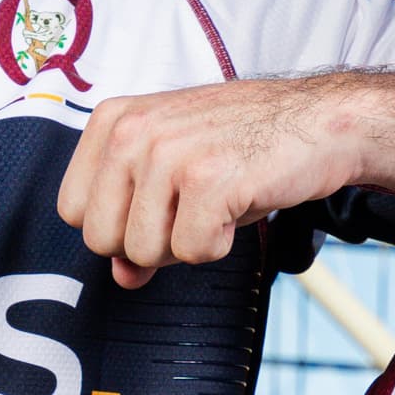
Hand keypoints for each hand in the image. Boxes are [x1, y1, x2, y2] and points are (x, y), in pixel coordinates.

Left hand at [55, 75, 379, 287]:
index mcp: (113, 120)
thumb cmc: (248, 144)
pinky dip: (220, 245)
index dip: (118, 225)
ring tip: (219, 201)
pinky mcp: (207, 180)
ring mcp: (167, 154)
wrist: (322, 122)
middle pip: (100, 239)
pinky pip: (191, 253)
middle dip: (150, 241)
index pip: (72, 211)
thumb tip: (120, 274)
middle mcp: (132, 131)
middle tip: (194, 206)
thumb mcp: (176, 174)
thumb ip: (136, 218)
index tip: (160, 206)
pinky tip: (239, 205)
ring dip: (188, 242)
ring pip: (142, 252)